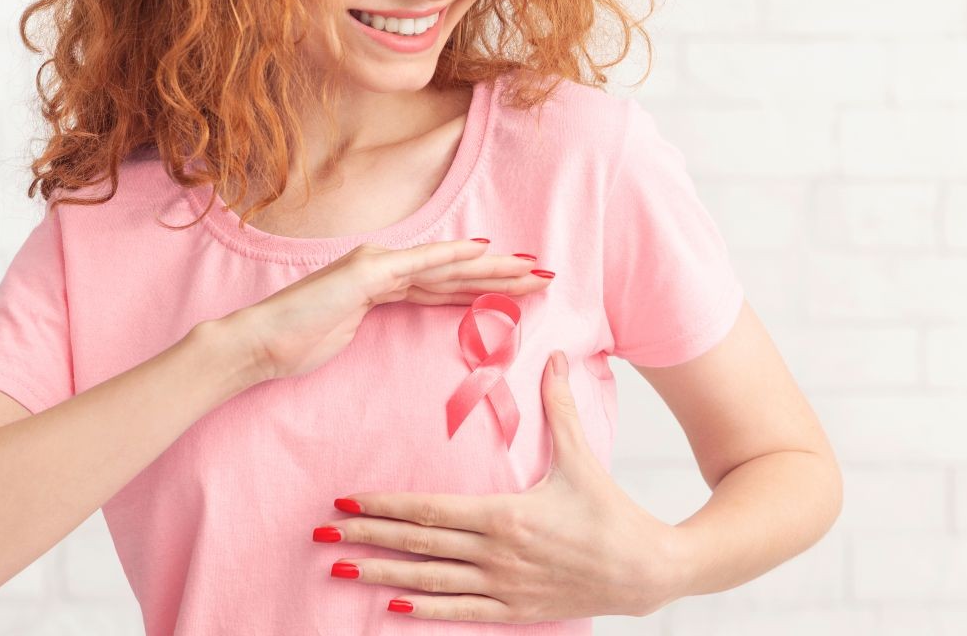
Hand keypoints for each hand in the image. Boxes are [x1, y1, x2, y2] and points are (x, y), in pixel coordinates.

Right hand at [226, 238, 550, 382]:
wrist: (257, 344)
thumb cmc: (295, 344)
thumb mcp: (347, 335)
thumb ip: (373, 322)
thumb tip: (390, 326)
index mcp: (382, 283)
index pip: (444, 285)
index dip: (484, 284)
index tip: (520, 287)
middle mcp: (384, 267)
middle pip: (455, 272)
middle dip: (501, 274)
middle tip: (544, 274)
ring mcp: (376, 266)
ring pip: (448, 266)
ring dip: (492, 268)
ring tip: (530, 269)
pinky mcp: (367, 273)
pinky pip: (419, 264)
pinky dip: (453, 256)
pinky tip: (483, 251)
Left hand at [316, 350, 683, 622]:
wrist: (645, 570)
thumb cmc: (610, 513)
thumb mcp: (581, 458)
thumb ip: (560, 408)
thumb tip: (555, 357)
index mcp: (505, 514)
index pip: (429, 509)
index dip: (384, 505)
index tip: (347, 499)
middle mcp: (496, 552)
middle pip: (417, 544)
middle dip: (366, 537)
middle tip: (321, 531)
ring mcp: (502, 584)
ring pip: (428, 581)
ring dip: (380, 574)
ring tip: (339, 568)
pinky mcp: (513, 608)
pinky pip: (458, 610)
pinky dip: (422, 610)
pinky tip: (390, 606)